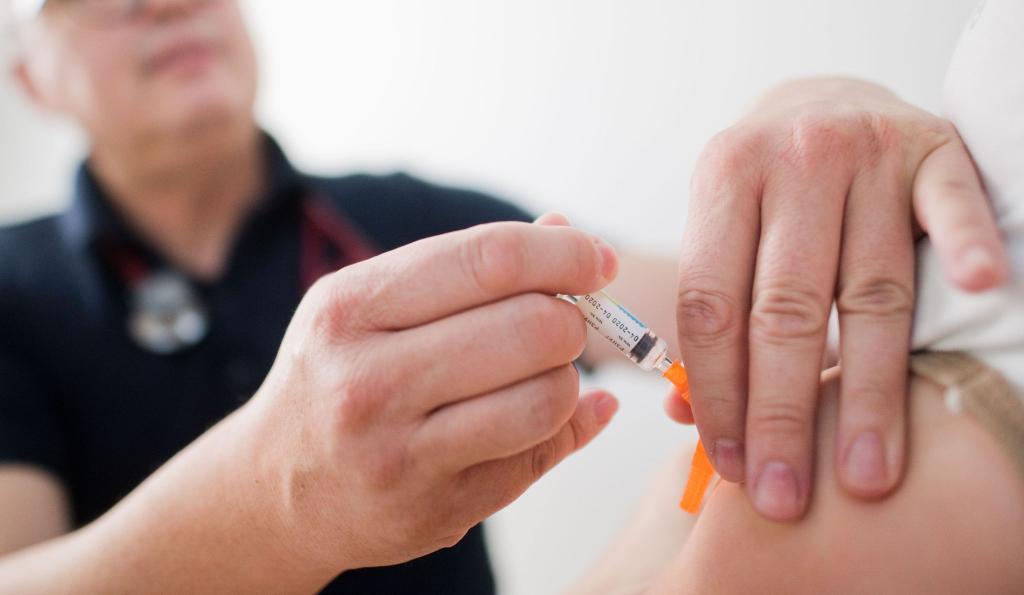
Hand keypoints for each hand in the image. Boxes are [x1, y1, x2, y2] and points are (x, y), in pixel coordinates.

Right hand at [245, 219, 619, 573]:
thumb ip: (464, 267)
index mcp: (351, 308)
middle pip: (533, 327)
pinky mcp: (437, 510)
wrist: (273, 489)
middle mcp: (368, 381)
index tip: (598, 258)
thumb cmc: (337, 376)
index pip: (490, 260)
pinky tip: (538, 416)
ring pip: (548, 398)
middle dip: (571, 318)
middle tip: (562, 323)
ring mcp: (401, 454)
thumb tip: (563, 228)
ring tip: (541, 373)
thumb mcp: (370, 306)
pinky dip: (559, 427)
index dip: (564, 253)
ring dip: (567, 379)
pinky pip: (538, 456)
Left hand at [671, 77, 1006, 519]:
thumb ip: (711, 314)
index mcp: (723, 179)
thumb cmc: (767, 190)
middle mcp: (793, 161)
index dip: (719, 392)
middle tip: (785, 493)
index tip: (731, 466)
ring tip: (865, 471)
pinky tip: (974, 291)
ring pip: (870, 288)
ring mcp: (868, 152)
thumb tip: (683, 415)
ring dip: (868, 389)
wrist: (824, 100)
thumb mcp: (721, 230)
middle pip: (787, 309)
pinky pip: (952, 204)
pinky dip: (964, 247)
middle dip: (783, 413)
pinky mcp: (934, 149)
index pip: (712, 304)